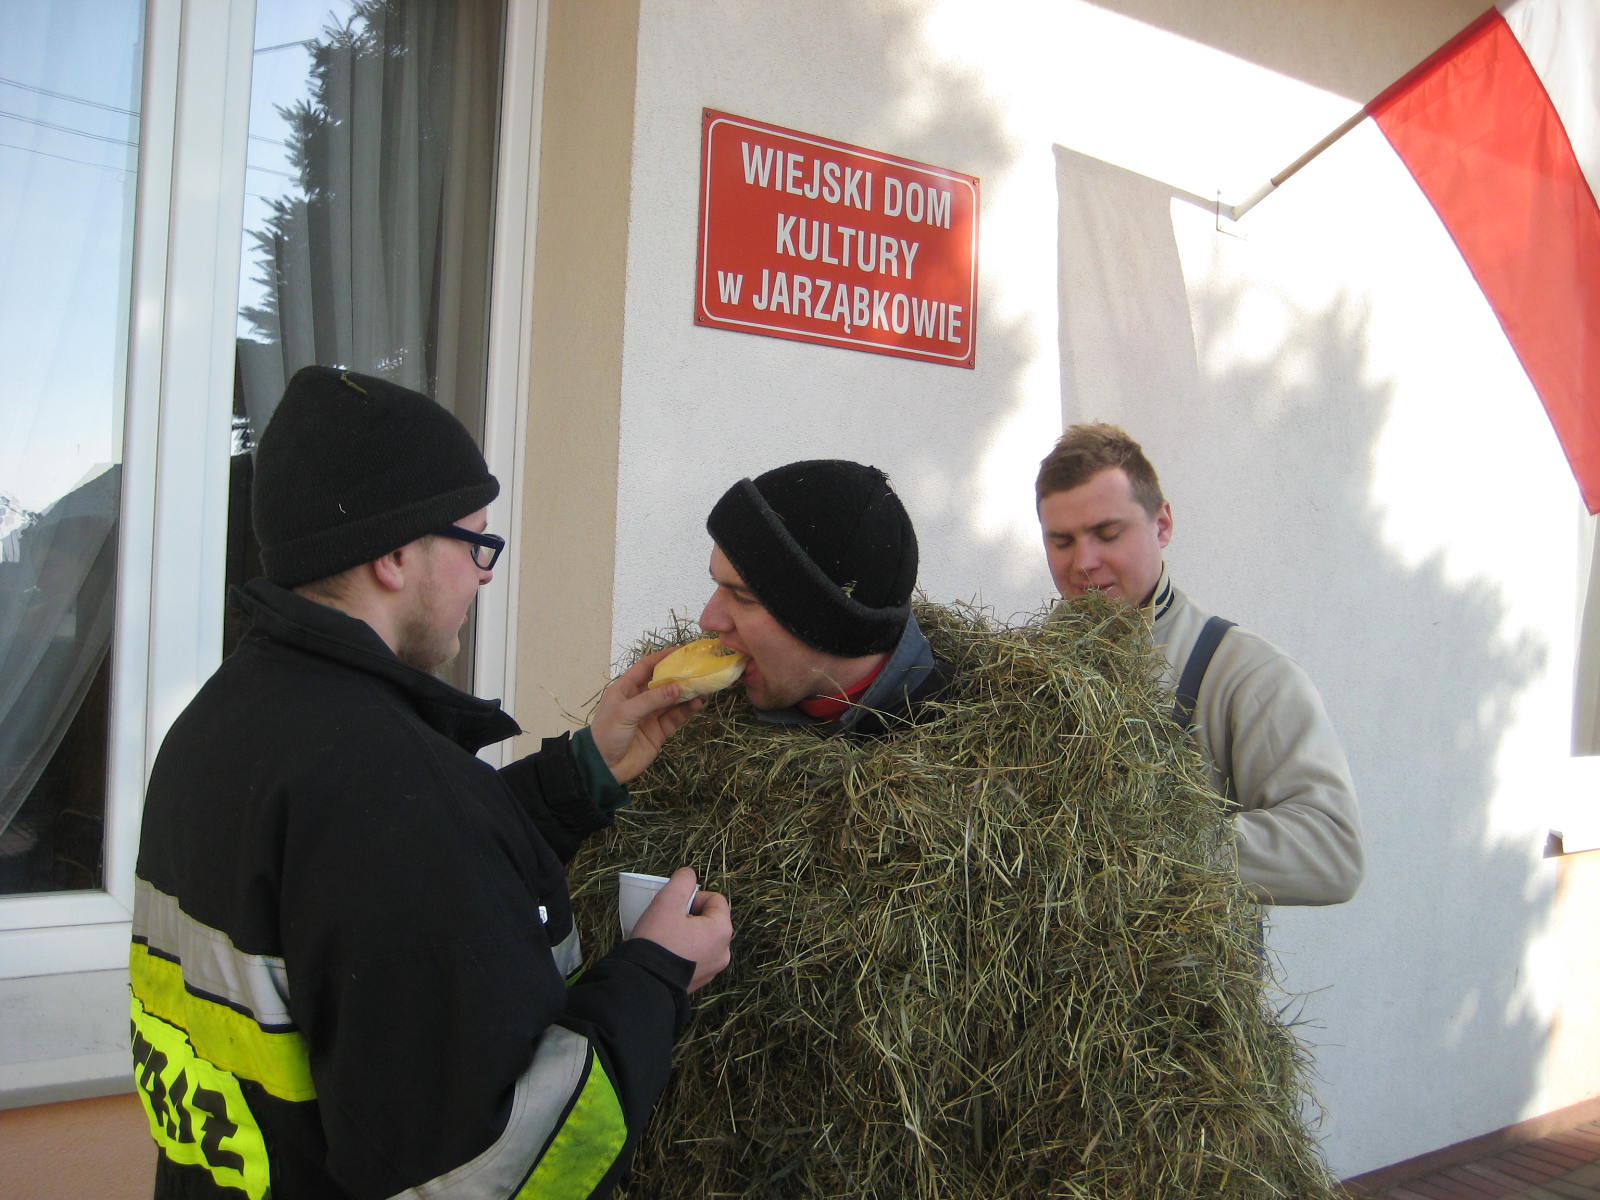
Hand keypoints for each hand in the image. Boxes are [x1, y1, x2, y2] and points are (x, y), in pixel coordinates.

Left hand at [589, 647, 704, 783]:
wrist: (604, 768)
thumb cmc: (607, 734)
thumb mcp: (626, 712)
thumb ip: (652, 699)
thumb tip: (678, 687)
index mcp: (625, 688)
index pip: (646, 667)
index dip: (663, 657)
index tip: (682, 650)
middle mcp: (639, 699)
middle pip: (663, 682)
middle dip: (680, 676)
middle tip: (700, 668)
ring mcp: (650, 715)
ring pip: (673, 700)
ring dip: (687, 693)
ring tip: (704, 686)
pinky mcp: (659, 731)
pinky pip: (676, 717)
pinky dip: (687, 710)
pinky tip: (698, 703)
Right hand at [629, 867, 732, 993]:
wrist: (643, 984)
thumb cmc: (657, 943)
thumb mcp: (667, 902)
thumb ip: (682, 882)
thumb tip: (688, 875)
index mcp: (721, 931)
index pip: (715, 899)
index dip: (693, 897)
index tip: (674, 906)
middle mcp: (723, 952)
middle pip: (709, 919)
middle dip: (688, 916)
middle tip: (667, 920)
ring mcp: (712, 969)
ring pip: (701, 939)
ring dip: (684, 933)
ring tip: (664, 937)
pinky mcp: (698, 981)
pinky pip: (694, 957)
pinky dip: (682, 951)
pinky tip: (665, 953)